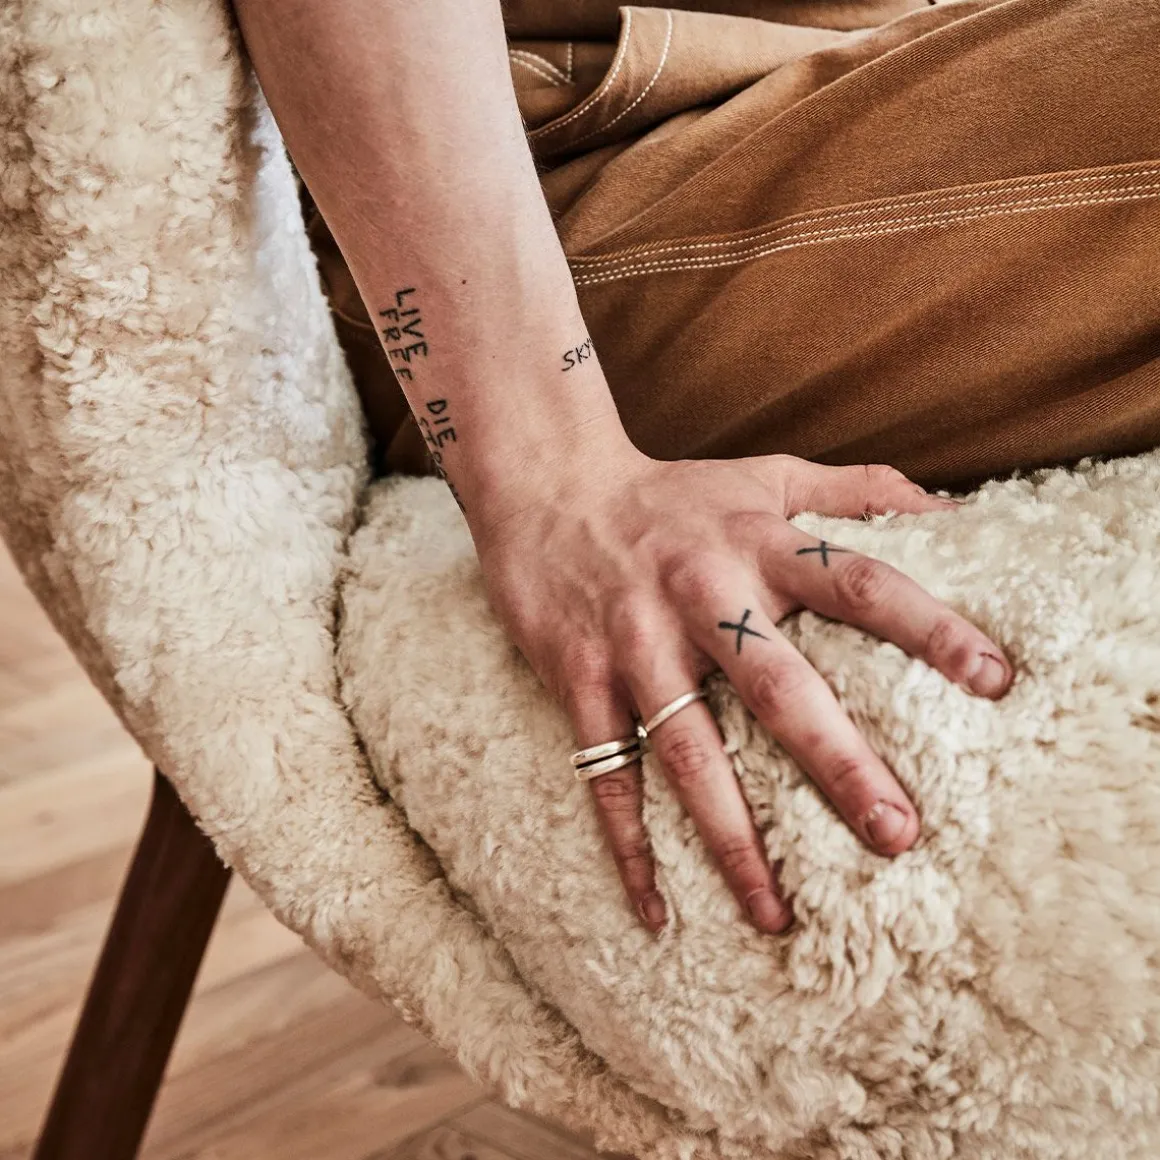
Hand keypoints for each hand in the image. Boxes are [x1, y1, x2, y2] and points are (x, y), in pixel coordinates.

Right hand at [470, 440, 1012, 935]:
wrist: (549, 485)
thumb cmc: (673, 492)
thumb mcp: (766, 473)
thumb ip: (857, 488)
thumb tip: (957, 511)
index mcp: (758, 543)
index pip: (857, 583)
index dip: (927, 626)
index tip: (992, 681)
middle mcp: (701, 595)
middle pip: (776, 685)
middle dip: (836, 762)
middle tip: (896, 836)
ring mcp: (635, 642)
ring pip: (688, 751)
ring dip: (732, 837)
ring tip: (776, 916)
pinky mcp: (580, 679)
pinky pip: (605, 775)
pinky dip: (627, 846)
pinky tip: (656, 913)